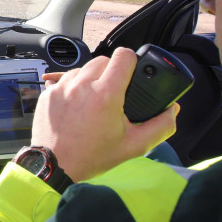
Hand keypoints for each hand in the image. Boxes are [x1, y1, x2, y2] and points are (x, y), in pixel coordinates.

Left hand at [31, 48, 178, 181]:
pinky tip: (78, 106)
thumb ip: (160, 127)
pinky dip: (74, 87)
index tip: (133, 72)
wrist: (54, 166)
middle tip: (115, 92)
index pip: (123, 56)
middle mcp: (82, 85)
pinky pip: (65, 80)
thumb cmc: (92, 156)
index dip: (132, 61)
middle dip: (112, 72)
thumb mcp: (134, 146)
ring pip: (83, 68)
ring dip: (92, 78)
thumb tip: (172, 110)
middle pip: (103, 60)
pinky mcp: (48, 93)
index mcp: (105, 94)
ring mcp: (62, 87)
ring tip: (96, 100)